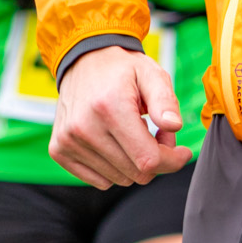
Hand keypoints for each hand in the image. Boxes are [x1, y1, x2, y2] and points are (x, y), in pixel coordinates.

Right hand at [51, 44, 192, 188]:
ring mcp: (68, 141)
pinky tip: (116, 143)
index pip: (148, 159)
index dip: (172, 161)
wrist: (83, 61)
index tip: (182, 151)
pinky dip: (115, 168)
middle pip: (135, 173)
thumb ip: (165, 100)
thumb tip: (174, 126)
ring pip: (119, 179)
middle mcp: (84, 127)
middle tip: (156, 134)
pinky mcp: (59, 150)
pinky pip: (100, 181)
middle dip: (156, 159)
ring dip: (134, 163)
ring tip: (134, 135)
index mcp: (110, 107)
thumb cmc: (122, 70)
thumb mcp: (151, 74)